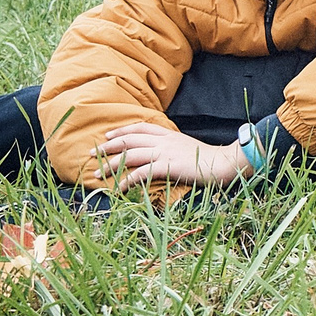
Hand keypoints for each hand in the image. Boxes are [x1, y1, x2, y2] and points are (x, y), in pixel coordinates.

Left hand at [101, 122, 249, 188]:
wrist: (223, 162)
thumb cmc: (208, 159)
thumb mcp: (187, 147)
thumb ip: (173, 146)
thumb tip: (162, 153)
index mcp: (168, 134)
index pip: (140, 127)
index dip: (121, 130)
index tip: (107, 136)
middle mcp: (163, 140)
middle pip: (129, 139)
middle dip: (108, 146)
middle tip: (92, 154)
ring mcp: (165, 152)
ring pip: (130, 154)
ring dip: (111, 164)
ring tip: (98, 173)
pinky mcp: (168, 166)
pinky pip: (141, 172)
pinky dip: (127, 180)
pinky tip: (119, 188)